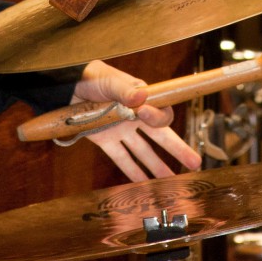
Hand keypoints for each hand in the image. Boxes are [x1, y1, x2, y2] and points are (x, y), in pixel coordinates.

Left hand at [73, 60, 201, 181]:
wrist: (66, 86)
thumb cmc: (91, 76)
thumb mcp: (109, 80)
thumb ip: (124, 90)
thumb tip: (142, 97)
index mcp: (141, 98)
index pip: (159, 112)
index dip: (157, 117)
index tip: (145, 114)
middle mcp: (135, 116)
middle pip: (160, 136)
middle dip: (178, 150)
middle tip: (195, 163)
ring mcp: (121, 129)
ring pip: (143, 151)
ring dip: (157, 166)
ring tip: (171, 182)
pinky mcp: (106, 140)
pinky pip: (121, 157)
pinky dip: (132, 171)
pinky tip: (144, 184)